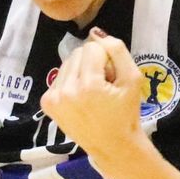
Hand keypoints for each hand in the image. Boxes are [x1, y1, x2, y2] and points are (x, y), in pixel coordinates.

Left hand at [40, 32, 146, 163]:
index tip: (112, 78)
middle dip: (92, 63)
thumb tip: (95, 33)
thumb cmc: (126, 113)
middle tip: (103, 85)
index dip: (106, 59)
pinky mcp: (46, 103)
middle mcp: (66, 91)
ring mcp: (53, 98)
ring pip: (67, 63)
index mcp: (88, 85)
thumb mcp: (133, 79)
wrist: (112, 145)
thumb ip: (117, 50)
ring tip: (92, 92)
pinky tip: (81, 98)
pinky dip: (70, 82)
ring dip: (80, 71)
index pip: (92, 48)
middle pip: (77, 53)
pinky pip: (59, 78)